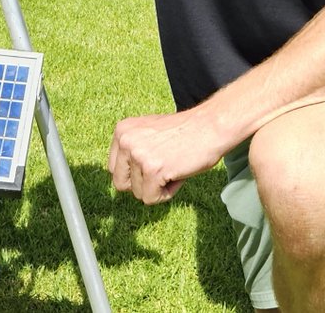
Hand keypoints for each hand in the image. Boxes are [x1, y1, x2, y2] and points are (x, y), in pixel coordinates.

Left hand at [107, 110, 225, 204]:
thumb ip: (133, 150)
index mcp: (122, 131)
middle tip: (163, 169)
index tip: (153, 164)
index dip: (135, 174)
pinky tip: (178, 175)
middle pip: (120, 184)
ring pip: (138, 193)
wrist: (210, 127)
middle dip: (142, 184)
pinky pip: (151, 199)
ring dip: (157, 187)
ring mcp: (138, 155)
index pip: (114, 168)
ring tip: (173, 167)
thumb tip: (123, 180)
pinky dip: (167, 193)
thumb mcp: (148, 133)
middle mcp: (125, 140)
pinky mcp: (152, 170)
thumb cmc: (184, 133)